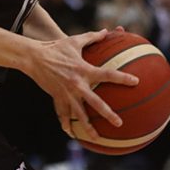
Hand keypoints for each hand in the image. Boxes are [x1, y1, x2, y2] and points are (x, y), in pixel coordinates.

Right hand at [22, 29, 138, 142]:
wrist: (34, 58)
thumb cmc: (55, 47)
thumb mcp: (74, 41)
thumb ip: (92, 37)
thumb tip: (106, 31)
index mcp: (84, 70)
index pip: (107, 74)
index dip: (122, 78)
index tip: (135, 82)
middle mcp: (77, 85)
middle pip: (95, 103)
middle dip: (108, 114)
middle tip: (119, 123)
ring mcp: (66, 93)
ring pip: (79, 114)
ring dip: (88, 127)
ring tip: (97, 138)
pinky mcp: (57, 98)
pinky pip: (63, 114)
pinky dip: (66, 124)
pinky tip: (71, 133)